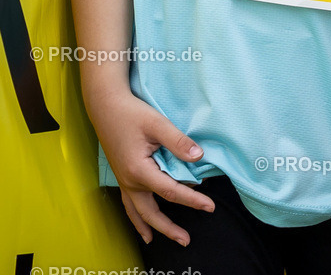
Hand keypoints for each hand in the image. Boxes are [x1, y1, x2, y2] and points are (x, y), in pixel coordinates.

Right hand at [89, 88, 214, 244]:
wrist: (106, 106)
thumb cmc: (131, 113)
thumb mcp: (157, 124)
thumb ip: (178, 141)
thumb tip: (199, 157)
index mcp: (139, 170)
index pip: (171, 191)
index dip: (192, 200)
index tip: (209, 206)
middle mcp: (129, 181)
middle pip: (151, 212)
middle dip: (169, 228)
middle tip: (186, 240)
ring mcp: (123, 181)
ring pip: (137, 212)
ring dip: (150, 227)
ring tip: (157, 241)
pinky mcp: (121, 176)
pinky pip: (129, 204)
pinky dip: (136, 218)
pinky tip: (141, 224)